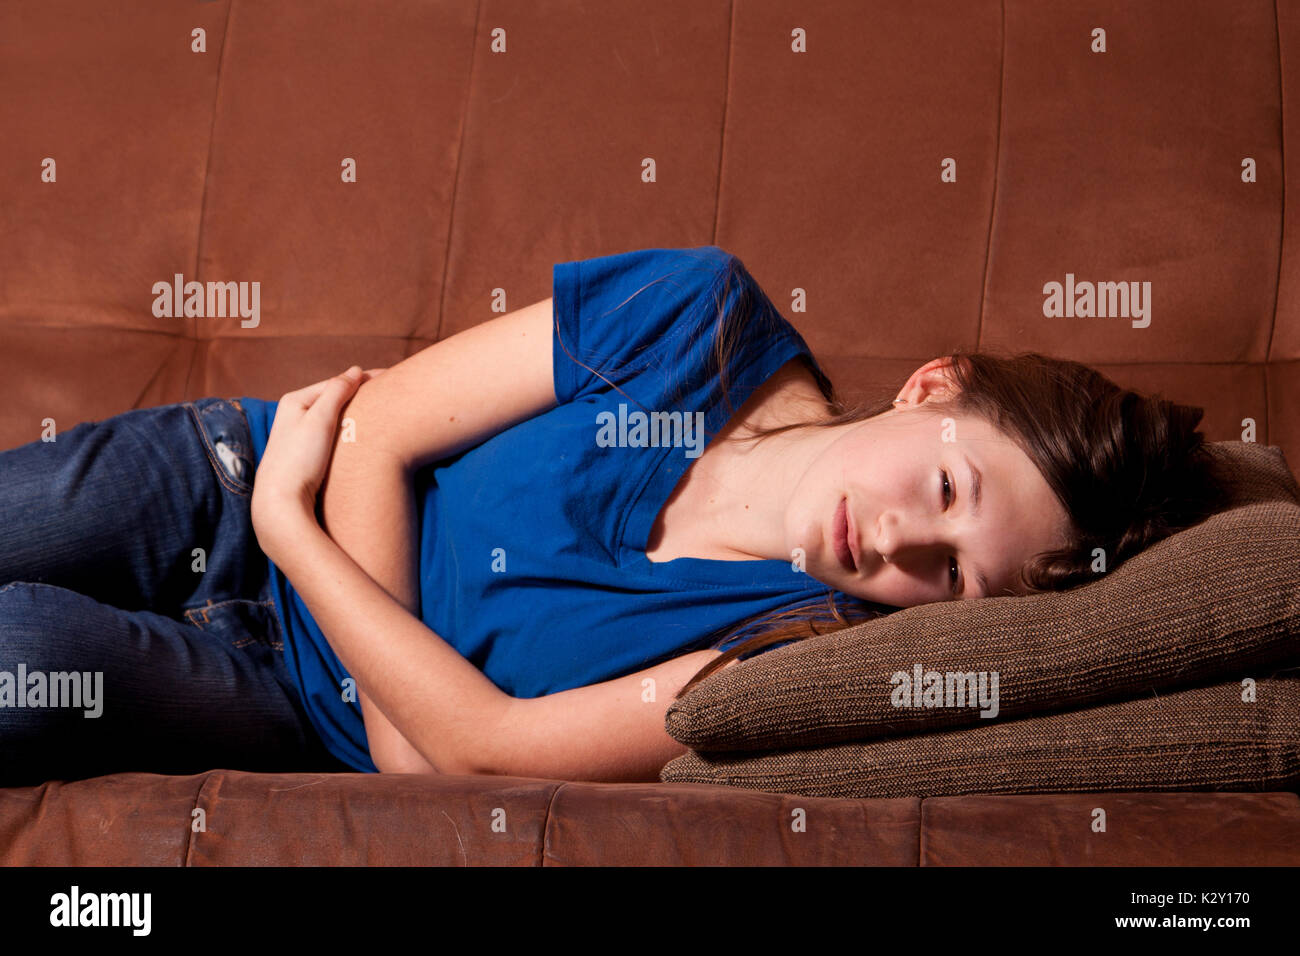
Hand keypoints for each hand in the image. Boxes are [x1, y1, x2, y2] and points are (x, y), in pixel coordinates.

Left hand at [251, 365, 383, 555]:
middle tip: (391, 391)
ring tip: (383, 410)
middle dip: (362, 394)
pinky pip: (334, 433)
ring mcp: (300, 435)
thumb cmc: (299, 460)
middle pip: (335, 398)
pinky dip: (351, 429)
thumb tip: (355, 370)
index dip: (364, 380)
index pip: (337, 383)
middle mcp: (294, 414)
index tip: (391, 377)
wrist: (281, 502)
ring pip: (336, 417)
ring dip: (358, 412)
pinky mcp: (307, 454)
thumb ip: (337, 391)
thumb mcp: (320, 419)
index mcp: (295, 400)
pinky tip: (365, 434)